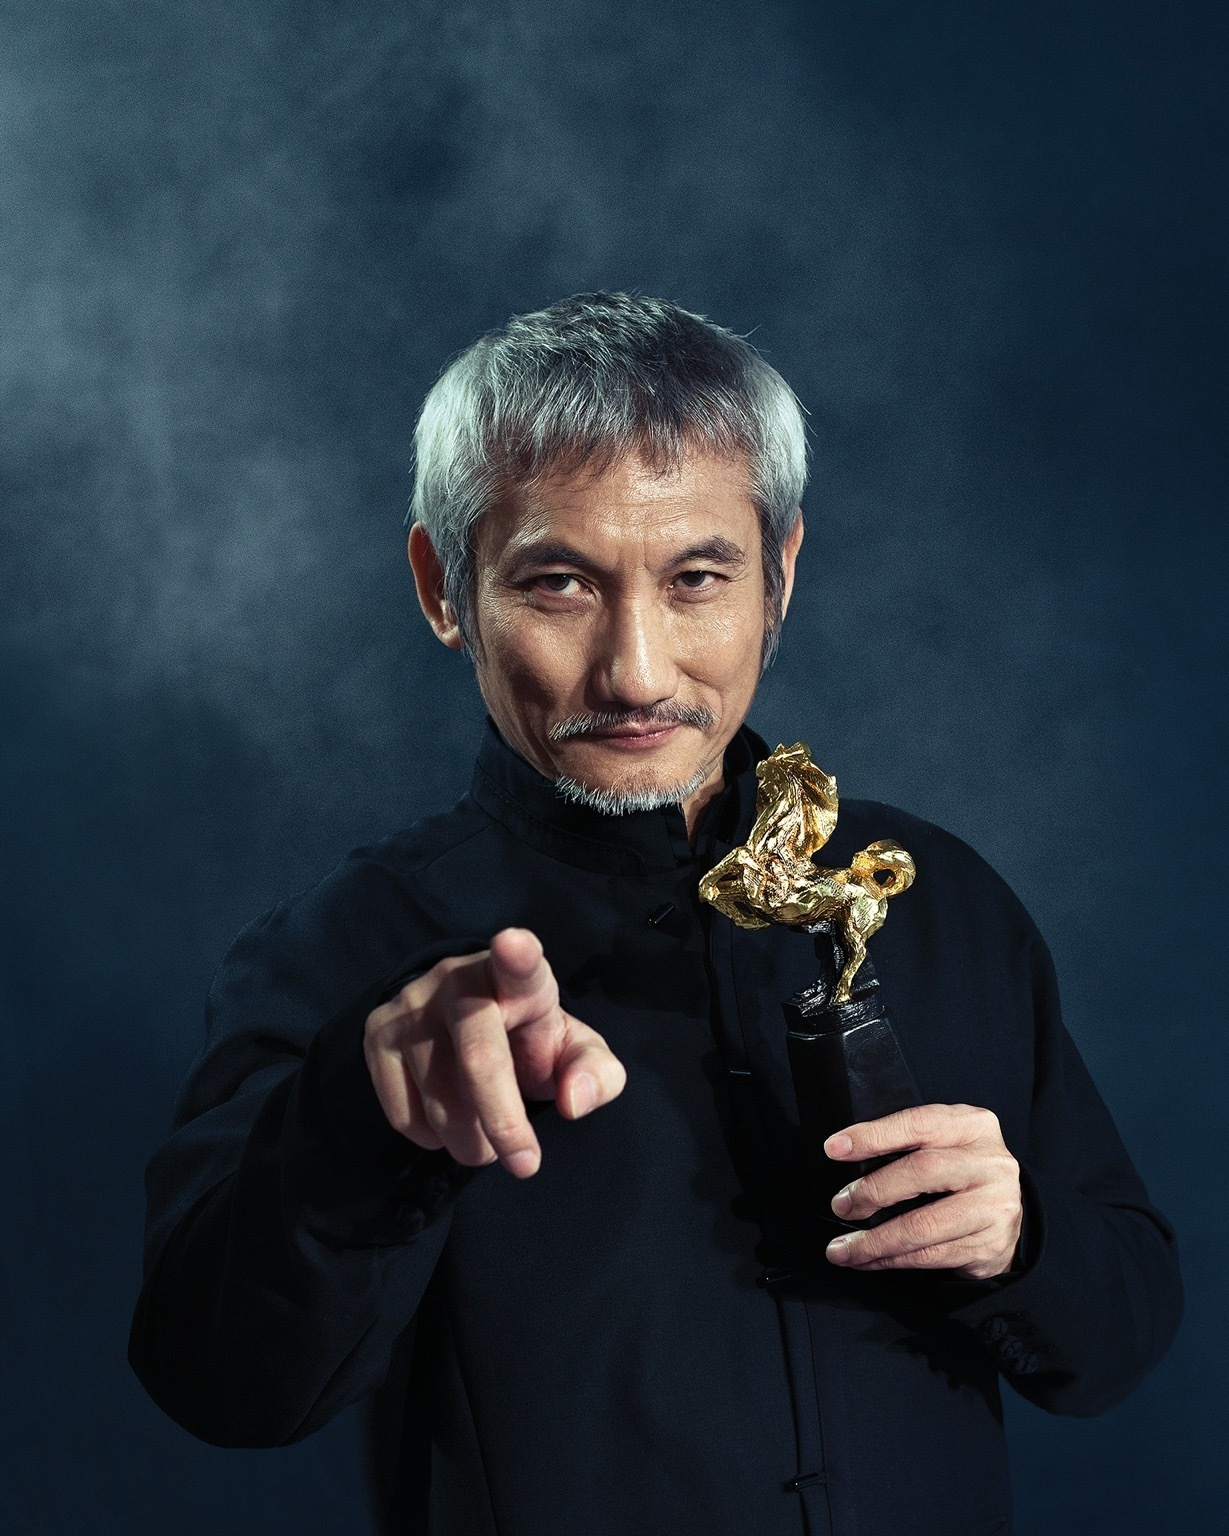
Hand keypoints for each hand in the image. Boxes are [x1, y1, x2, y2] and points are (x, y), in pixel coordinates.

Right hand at [363, 927, 626, 1178]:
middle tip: (524, 1164)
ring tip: (487, 1140)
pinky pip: (402, 1112)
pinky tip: (450, 1123)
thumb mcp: (574, 1053)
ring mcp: (412, 1004)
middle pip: (479, 1057)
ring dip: (470, 1141)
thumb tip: (573, 1103)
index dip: (518, 954)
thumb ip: (595, 1075)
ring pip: (439, 1097)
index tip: (514, 942)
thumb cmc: (531, 1038)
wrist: (463, 1025)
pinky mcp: (378, 1032)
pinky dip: (432, 1138)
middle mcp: (459, 980)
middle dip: (502, 1120)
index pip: (520, 964)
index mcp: (519, 978)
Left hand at [822, 1104, 1021, 1279]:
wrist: (1005, 1209)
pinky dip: (892, 1260)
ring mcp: (994, 1205)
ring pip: (924, 1225)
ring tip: (843, 1248)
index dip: (873, 1136)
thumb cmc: (961, 1170)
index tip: (835, 1149)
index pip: (917, 1124)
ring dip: (875, 1240)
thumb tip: (846, 1153)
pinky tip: (870, 1259)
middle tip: (841, 1205)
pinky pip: (931, 1255)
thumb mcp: (943, 1141)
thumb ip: (908, 1142)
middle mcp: (990, 1163)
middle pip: (923, 1172)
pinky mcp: (990, 1244)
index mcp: (972, 1125)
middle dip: (873, 1191)